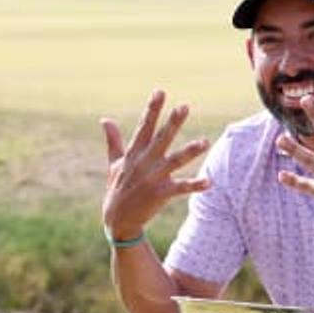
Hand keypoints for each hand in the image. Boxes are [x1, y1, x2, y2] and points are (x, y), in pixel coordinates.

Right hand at [101, 90, 209, 238]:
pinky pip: (181, 188)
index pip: (144, 126)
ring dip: (190, 151)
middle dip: (173, 123)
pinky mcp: (160, 194)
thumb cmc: (117, 189)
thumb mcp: (114, 163)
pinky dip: (194, 185)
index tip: (160, 91)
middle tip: (184, 106)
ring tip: (206, 141)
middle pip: (161, 139)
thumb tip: (104, 119)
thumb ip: (113, 140)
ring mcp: (153, 178)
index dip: (152, 109)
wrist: (117, 221)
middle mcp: (144, 163)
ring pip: (175, 161)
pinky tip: (209, 182)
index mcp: (134, 153)